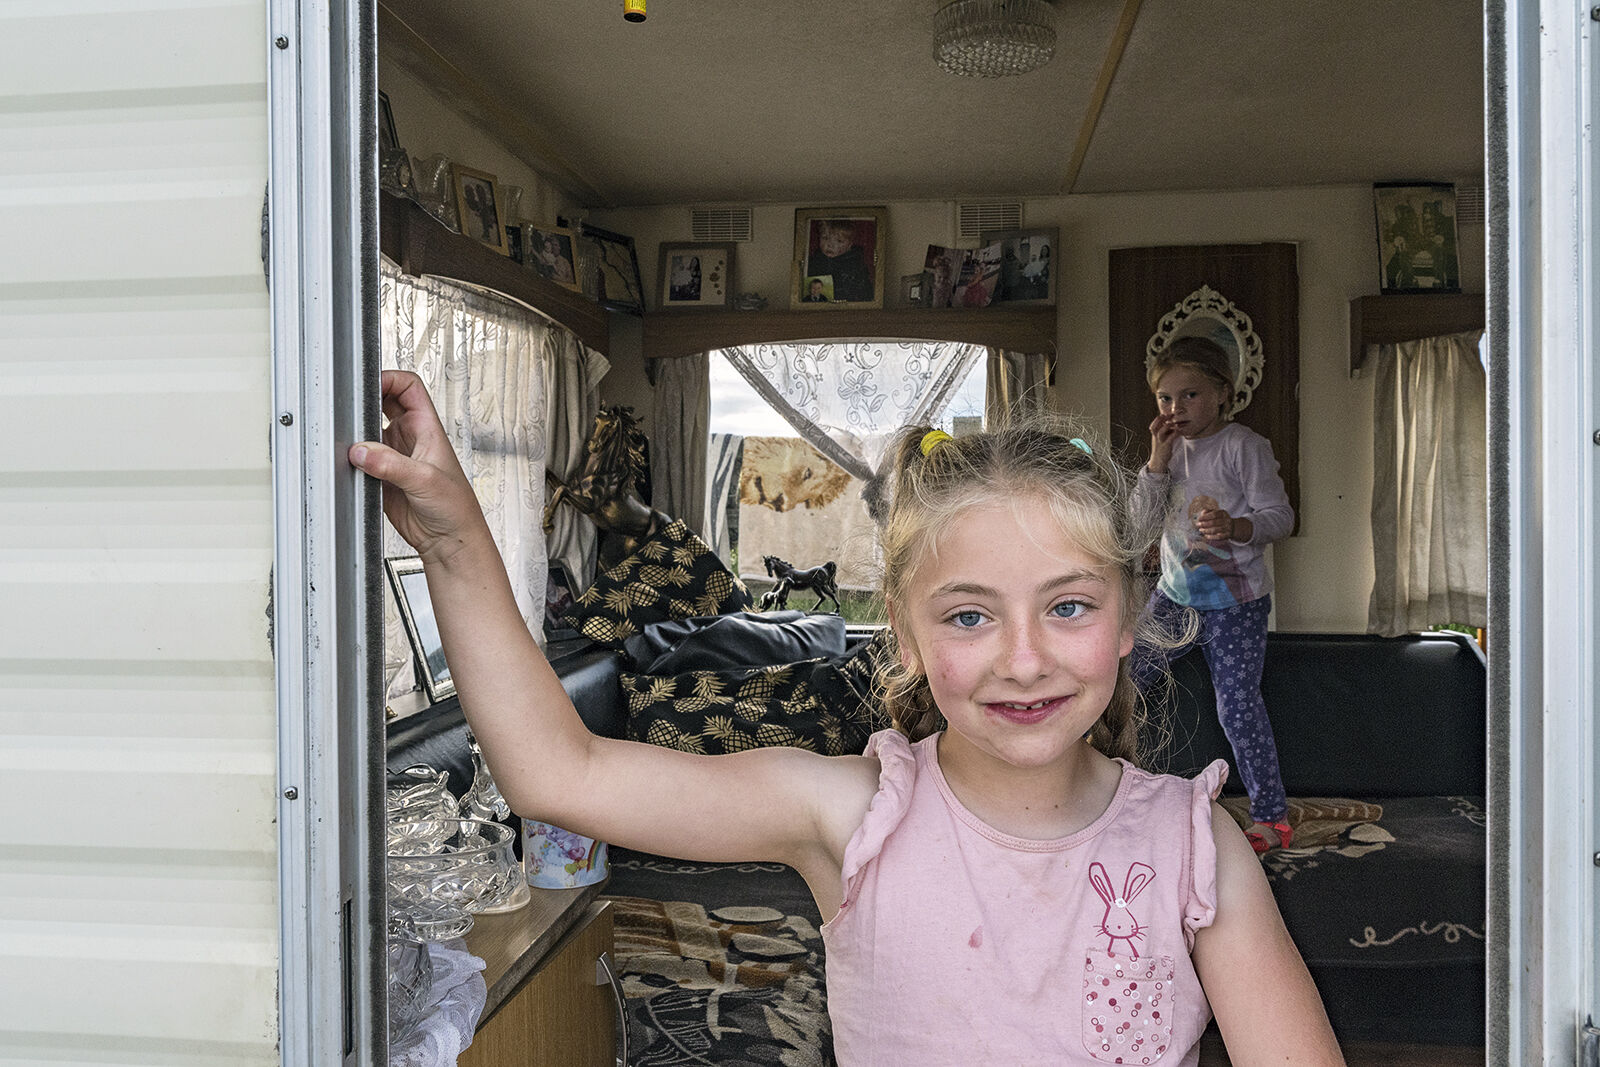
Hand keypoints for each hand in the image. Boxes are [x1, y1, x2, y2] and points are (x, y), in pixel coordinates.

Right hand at [348, 370, 490, 562]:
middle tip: (349, 407)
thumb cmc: (455, 507)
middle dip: (365, 402)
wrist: (448, 539)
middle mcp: (409, 437)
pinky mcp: (380, 476)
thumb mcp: (426, 480)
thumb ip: (393, 464)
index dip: (389, 378)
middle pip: (382, 403)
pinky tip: (347, 463)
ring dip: (356, 433)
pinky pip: (360, 459)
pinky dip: (350, 459)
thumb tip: (363, 452)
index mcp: (427, 427)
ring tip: (347, 438)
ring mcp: (393, 456)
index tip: (370, 383)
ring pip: (367, 432)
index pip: (408, 387)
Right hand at [1148, 412, 1177, 472]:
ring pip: (1162, 430)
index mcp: (1154, 435)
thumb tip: (1170, 425)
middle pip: (1156, 425)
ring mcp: (1160, 441)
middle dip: (1162, 418)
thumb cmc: (1161, 450)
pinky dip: (1176, 432)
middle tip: (1170, 414)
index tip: (1166, 413)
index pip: (1154, 423)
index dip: (1160, 418)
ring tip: (1175, 422)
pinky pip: (1171, 437)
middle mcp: (1156, 437)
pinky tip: (1181, 431)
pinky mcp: (1166, 445)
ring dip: (1168, 424)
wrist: (1158, 462)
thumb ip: (1164, 433)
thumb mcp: (1160, 440)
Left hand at [1190, 498, 1233, 541]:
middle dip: (1204, 524)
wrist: (1233, 527)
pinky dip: (1211, 536)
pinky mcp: (1227, 535)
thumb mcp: (1217, 513)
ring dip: (1206, 530)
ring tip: (1200, 530)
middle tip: (1198, 525)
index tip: (1199, 519)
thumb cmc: (1221, 519)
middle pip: (1214, 522)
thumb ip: (1209, 511)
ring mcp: (1227, 528)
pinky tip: (1206, 536)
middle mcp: (1226, 520)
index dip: (1205, 517)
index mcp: (1223, 513)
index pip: (1214, 514)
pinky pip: (1218, 537)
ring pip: (1215, 530)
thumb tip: (1202, 513)